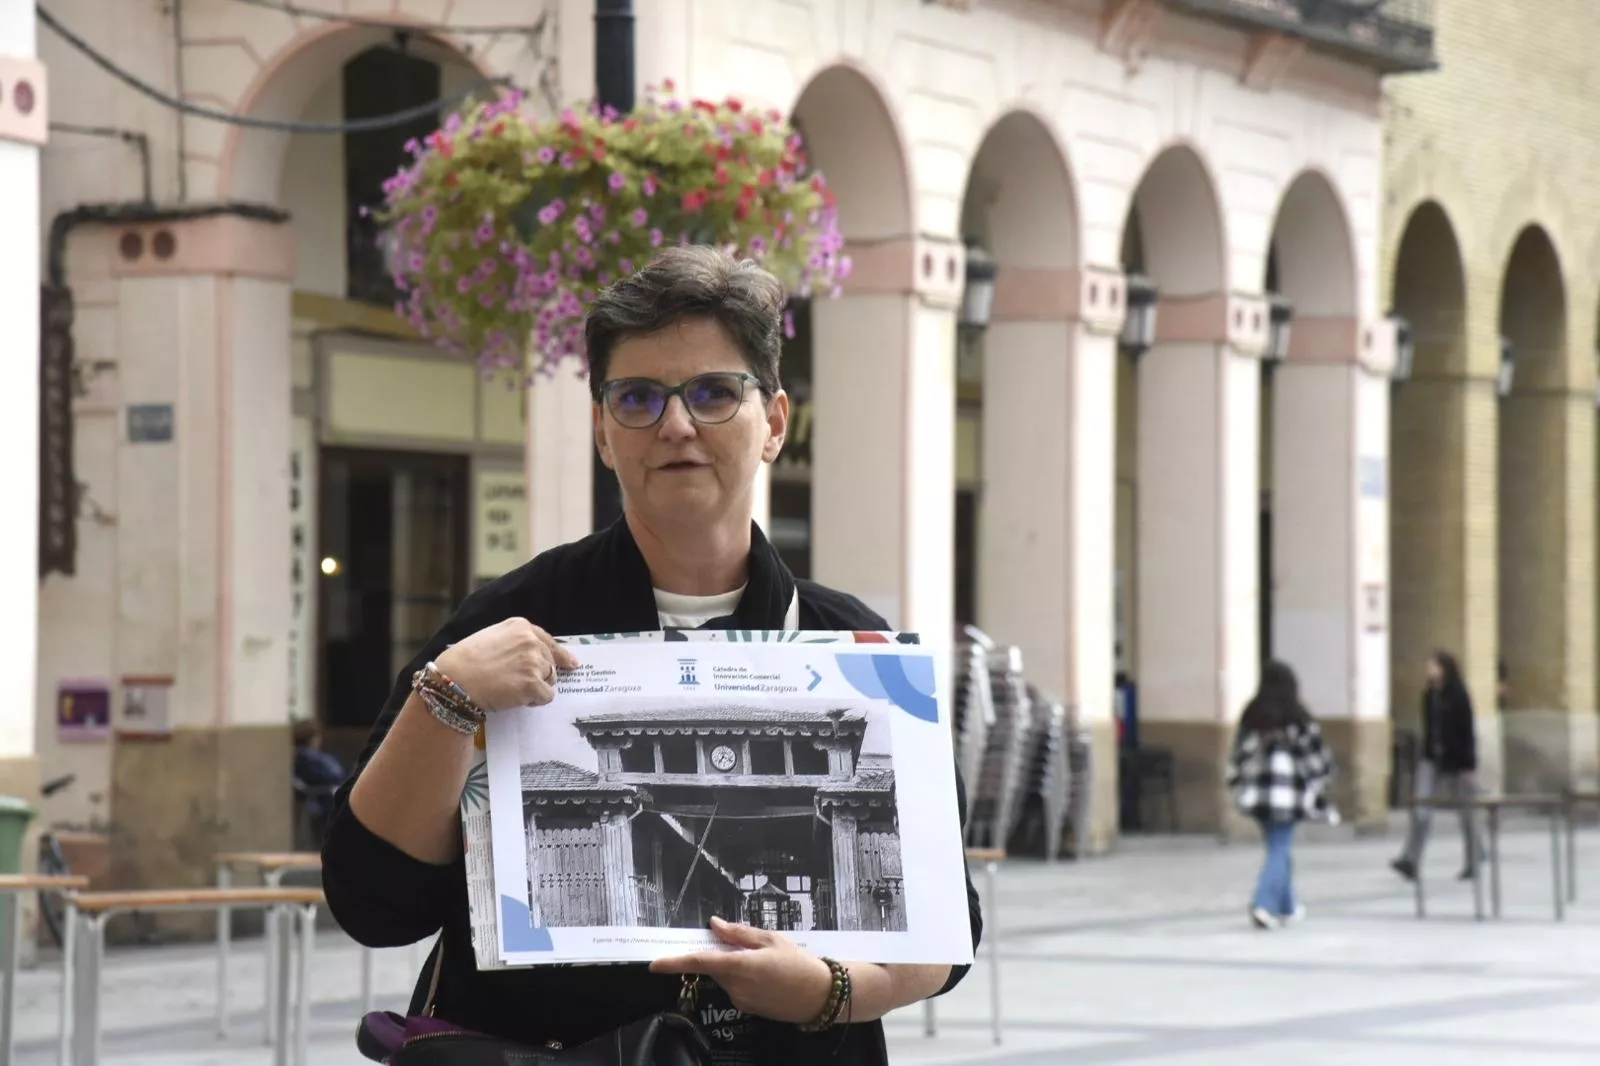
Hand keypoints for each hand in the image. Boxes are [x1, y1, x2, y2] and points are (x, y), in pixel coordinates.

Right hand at [435, 618, 577, 711]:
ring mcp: (533, 662)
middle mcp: (530, 641)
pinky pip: (546, 696)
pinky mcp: (533, 684)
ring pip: (550, 679)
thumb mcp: (490, 638)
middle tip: (519, 684)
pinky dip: (535, 701)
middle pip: (550, 662)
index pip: (548, 641)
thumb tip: (532, 655)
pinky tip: (518, 699)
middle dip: (540, 675)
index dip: (560, 654)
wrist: (453, 680)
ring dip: (537, 688)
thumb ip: (513, 642)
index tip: (571, 664)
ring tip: (513, 690)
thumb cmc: (463, 661)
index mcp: (520, 626)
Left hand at [650, 917, 834, 1024]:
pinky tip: (765, 975)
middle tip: (746, 945)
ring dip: (733, 966)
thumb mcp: (771, 940)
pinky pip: (735, 988)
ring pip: (724, 977)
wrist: (819, 995)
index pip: (700, 962)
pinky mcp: (746, 1008)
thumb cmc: (799, 964)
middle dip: (721, 954)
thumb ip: (739, 933)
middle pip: (714, 967)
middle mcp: (736, 987)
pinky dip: (741, 978)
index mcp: (741, 966)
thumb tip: (714, 925)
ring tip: (765, 962)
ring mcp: (740, 1000)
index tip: (655, 963)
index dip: (674, 962)